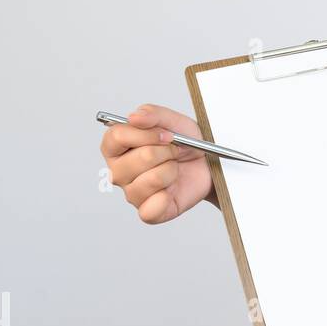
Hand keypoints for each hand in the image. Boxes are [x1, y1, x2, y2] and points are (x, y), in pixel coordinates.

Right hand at [100, 103, 215, 222]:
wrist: (210, 165)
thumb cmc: (187, 144)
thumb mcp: (173, 121)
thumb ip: (152, 114)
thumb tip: (134, 117)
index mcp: (118, 147)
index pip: (116, 137)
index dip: (144, 134)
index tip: (168, 135)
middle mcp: (120, 171)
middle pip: (134, 161)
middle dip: (165, 153)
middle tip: (176, 152)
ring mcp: (132, 192)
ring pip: (148, 182)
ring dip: (170, 171)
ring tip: (175, 169)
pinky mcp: (148, 212)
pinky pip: (148, 211)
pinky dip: (166, 198)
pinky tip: (172, 190)